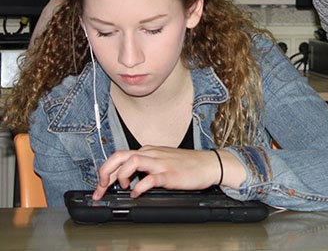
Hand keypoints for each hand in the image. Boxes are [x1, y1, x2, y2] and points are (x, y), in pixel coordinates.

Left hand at [93, 146, 224, 199]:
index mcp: (149, 151)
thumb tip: (128, 178)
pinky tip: (138, 194)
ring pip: (132, 161)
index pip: (120, 155)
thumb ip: (146, 165)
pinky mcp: (170, 174)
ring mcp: (161, 163)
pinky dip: (139, 187)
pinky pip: (149, 179)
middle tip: (101, 187)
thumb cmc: (188, 165)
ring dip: (122, 176)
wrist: (210, 164)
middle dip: (105, 172)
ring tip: (124, 187)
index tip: (100, 186)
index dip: (105, 171)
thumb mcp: (163, 160)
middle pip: (120, 156)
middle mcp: (152, 154)